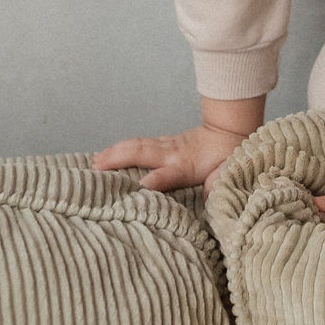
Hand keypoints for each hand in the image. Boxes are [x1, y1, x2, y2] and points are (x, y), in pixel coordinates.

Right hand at [92, 122, 251, 192]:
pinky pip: (139, 144)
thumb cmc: (228, 157)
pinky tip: (107, 153)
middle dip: (118, 159)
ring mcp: (166, 146)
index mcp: (188, 165)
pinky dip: (121, 148)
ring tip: (94, 161)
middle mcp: (172, 154)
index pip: (167, 174)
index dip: (154, 181)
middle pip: (142, 153)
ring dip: (114, 152)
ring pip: (137, 146)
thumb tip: (211, 192)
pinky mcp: (163, 142)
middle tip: (96, 169)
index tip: (139, 188)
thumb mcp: (230, 172)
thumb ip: (219, 182)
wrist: (229, 131)